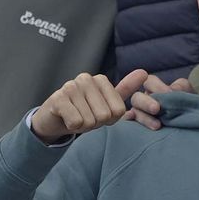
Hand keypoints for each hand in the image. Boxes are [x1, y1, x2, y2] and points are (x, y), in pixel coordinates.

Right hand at [31, 70, 147, 142]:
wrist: (54, 119)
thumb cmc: (83, 111)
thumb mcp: (106, 103)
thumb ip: (125, 90)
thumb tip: (144, 72)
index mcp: (101, 80)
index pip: (118, 111)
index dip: (109, 120)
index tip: (98, 115)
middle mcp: (86, 79)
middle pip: (104, 116)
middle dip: (95, 124)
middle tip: (85, 118)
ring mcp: (70, 86)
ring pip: (89, 120)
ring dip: (82, 126)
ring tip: (75, 118)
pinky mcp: (57, 98)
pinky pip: (76, 122)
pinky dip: (72, 127)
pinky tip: (66, 119)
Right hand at [123, 75, 193, 131]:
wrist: (195, 126)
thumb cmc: (190, 108)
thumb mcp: (189, 95)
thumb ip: (181, 88)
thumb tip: (171, 90)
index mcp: (155, 89)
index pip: (149, 82)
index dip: (157, 86)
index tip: (169, 93)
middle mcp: (144, 101)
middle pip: (137, 98)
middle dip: (146, 102)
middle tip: (156, 109)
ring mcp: (140, 115)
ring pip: (134, 113)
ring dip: (143, 118)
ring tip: (157, 126)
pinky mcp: (139, 130)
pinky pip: (130, 126)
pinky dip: (130, 124)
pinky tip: (136, 127)